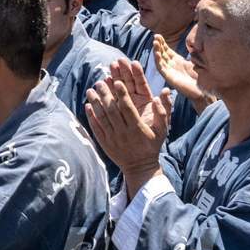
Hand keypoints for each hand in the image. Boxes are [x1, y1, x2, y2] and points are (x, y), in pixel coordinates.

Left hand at [86, 63, 169, 194]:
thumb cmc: (152, 146)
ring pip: (102, 118)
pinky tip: (87, 105)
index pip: (128, 108)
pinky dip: (91, 117)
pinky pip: (96, 128)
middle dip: (105, 95)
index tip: (117, 81)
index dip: (122, 94)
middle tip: (100, 82)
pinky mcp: (105, 143)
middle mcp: (124, 132)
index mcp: (137, 128)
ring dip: (95, 103)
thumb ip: (162, 114)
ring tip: (90, 90)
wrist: (140, 167)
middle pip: (112, 110)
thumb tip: (158, 97)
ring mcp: (113, 138)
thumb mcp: (162, 131)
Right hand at [153, 36, 212, 113]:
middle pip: (162, 53)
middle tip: (156, 36)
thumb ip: (193, 54)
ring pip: (160, 60)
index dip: (162, 43)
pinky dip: (158, 61)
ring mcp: (170, 71)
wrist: (203, 91)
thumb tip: (194, 44)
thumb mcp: (197, 62)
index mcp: (177, 61)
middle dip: (158, 44)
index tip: (159, 35)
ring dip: (156, 51)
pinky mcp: (169, 78)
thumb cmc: (201, 78)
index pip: (167, 50)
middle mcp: (172, 65)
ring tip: (155, 42)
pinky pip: (161, 69)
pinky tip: (157, 54)